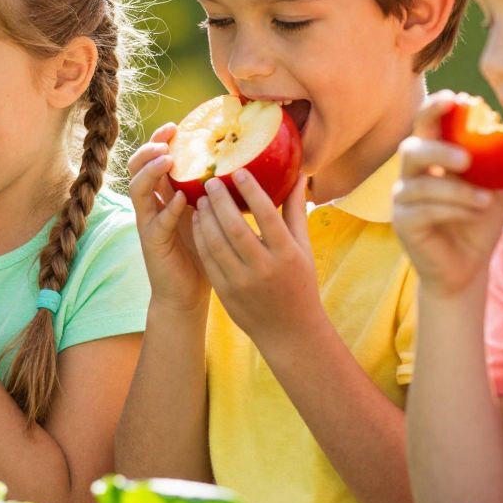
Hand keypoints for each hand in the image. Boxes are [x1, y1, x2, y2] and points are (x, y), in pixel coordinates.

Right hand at [126, 125, 208, 314]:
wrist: (189, 293)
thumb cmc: (207, 252)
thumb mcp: (214, 214)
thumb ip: (221, 191)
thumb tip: (254, 164)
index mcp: (167, 193)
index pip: (156, 158)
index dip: (162, 140)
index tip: (178, 125)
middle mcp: (154, 204)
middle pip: (138, 167)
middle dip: (150, 148)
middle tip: (167, 137)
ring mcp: (150, 222)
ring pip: (138, 189)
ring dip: (151, 172)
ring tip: (167, 160)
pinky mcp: (152, 243)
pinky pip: (156, 221)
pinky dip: (168, 208)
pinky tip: (182, 199)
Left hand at [192, 169, 323, 344]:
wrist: (289, 330)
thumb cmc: (299, 283)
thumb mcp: (303, 249)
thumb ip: (296, 212)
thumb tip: (299, 175)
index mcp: (286, 254)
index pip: (267, 216)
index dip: (252, 192)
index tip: (239, 171)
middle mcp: (263, 268)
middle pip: (235, 228)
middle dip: (220, 202)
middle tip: (210, 181)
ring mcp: (241, 282)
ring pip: (216, 243)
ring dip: (206, 218)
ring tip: (201, 198)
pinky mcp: (225, 291)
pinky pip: (208, 259)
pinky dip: (201, 237)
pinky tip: (198, 221)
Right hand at [393, 93, 502, 299]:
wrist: (467, 266)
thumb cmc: (479, 221)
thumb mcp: (500, 187)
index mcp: (432, 158)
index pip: (426, 125)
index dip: (435, 109)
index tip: (456, 99)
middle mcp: (412, 175)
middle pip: (412, 149)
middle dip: (439, 150)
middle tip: (467, 159)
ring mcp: (403, 200)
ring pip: (421, 185)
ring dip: (456, 190)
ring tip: (485, 200)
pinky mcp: (403, 224)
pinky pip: (423, 210)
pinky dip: (452, 209)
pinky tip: (474, 213)